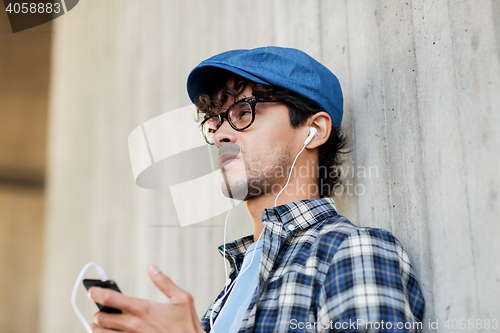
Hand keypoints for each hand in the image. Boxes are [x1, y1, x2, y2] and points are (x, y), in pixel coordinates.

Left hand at [88, 264, 203, 332]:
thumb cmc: (186, 326)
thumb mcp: (182, 299)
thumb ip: (164, 282)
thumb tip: (152, 268)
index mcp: (142, 308)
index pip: (110, 298)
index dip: (97, 292)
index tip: (93, 291)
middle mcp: (132, 324)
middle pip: (100, 317)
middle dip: (99, 312)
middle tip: (105, 309)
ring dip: (99, 327)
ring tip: (103, 323)